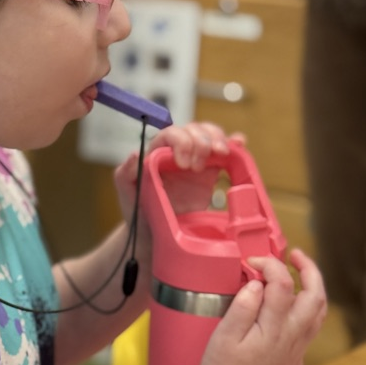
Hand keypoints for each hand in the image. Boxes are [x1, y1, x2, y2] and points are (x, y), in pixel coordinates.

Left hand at [114, 122, 243, 224]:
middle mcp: (177, 151)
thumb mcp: (126, 192)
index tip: (184, 164)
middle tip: (200, 166)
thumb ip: (125, 172)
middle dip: (202, 141)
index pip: (171, 134)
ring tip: (223, 153)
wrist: (155, 234)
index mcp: (157, 152)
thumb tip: (134, 154)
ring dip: (218, 139)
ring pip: (209, 135)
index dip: (181, 142)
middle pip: (194, 130)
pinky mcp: (210, 171)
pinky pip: (223, 152)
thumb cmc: (138, 210)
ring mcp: (195, 159)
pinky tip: (240, 143)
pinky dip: (234, 144)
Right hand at [196, 250, 326, 364]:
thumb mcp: (224, 336)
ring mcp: (296, 352)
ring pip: (319, 314)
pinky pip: (310, 329)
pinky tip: (290, 307)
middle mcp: (292, 339)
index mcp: (274, 329)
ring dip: (313, 289)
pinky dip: (307, 309)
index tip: (251, 262)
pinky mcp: (293, 362)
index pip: (283, 283)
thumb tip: (257, 283)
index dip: (269, 265)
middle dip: (309, 269)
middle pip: (315, 296)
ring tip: (299, 274)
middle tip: (294, 254)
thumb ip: (242, 306)